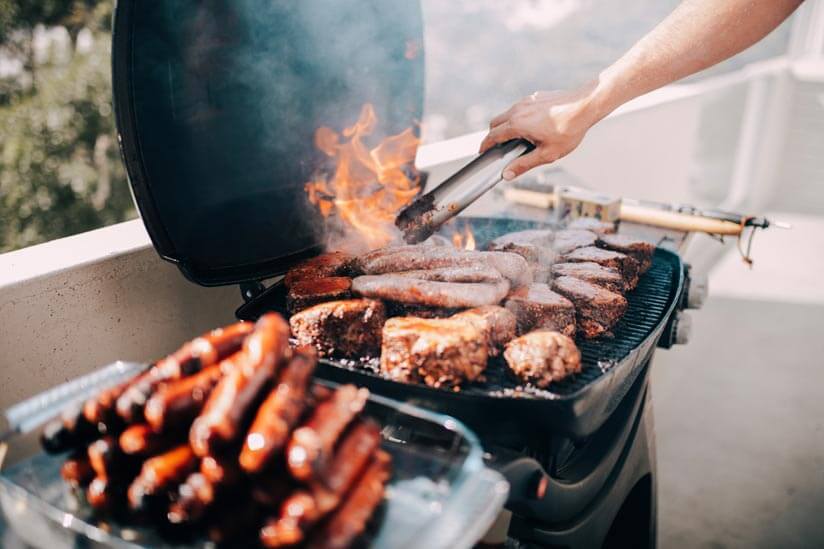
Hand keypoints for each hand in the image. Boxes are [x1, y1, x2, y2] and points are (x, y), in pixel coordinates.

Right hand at [479, 83, 602, 179]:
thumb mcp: (547, 154)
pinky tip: (533, 126)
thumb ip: (524, 164)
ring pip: (507, 114)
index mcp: (517, 124)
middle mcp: (518, 109)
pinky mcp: (535, 96)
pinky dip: (518, 117)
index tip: (482, 152)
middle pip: (496, 122)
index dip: (485, 145)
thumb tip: (507, 174)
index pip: (493, 135)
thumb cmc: (569, 130)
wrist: (586, 105)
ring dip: (506, 125)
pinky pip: (520, 107)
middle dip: (493, 135)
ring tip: (517, 138)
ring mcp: (527, 100)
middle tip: (498, 147)